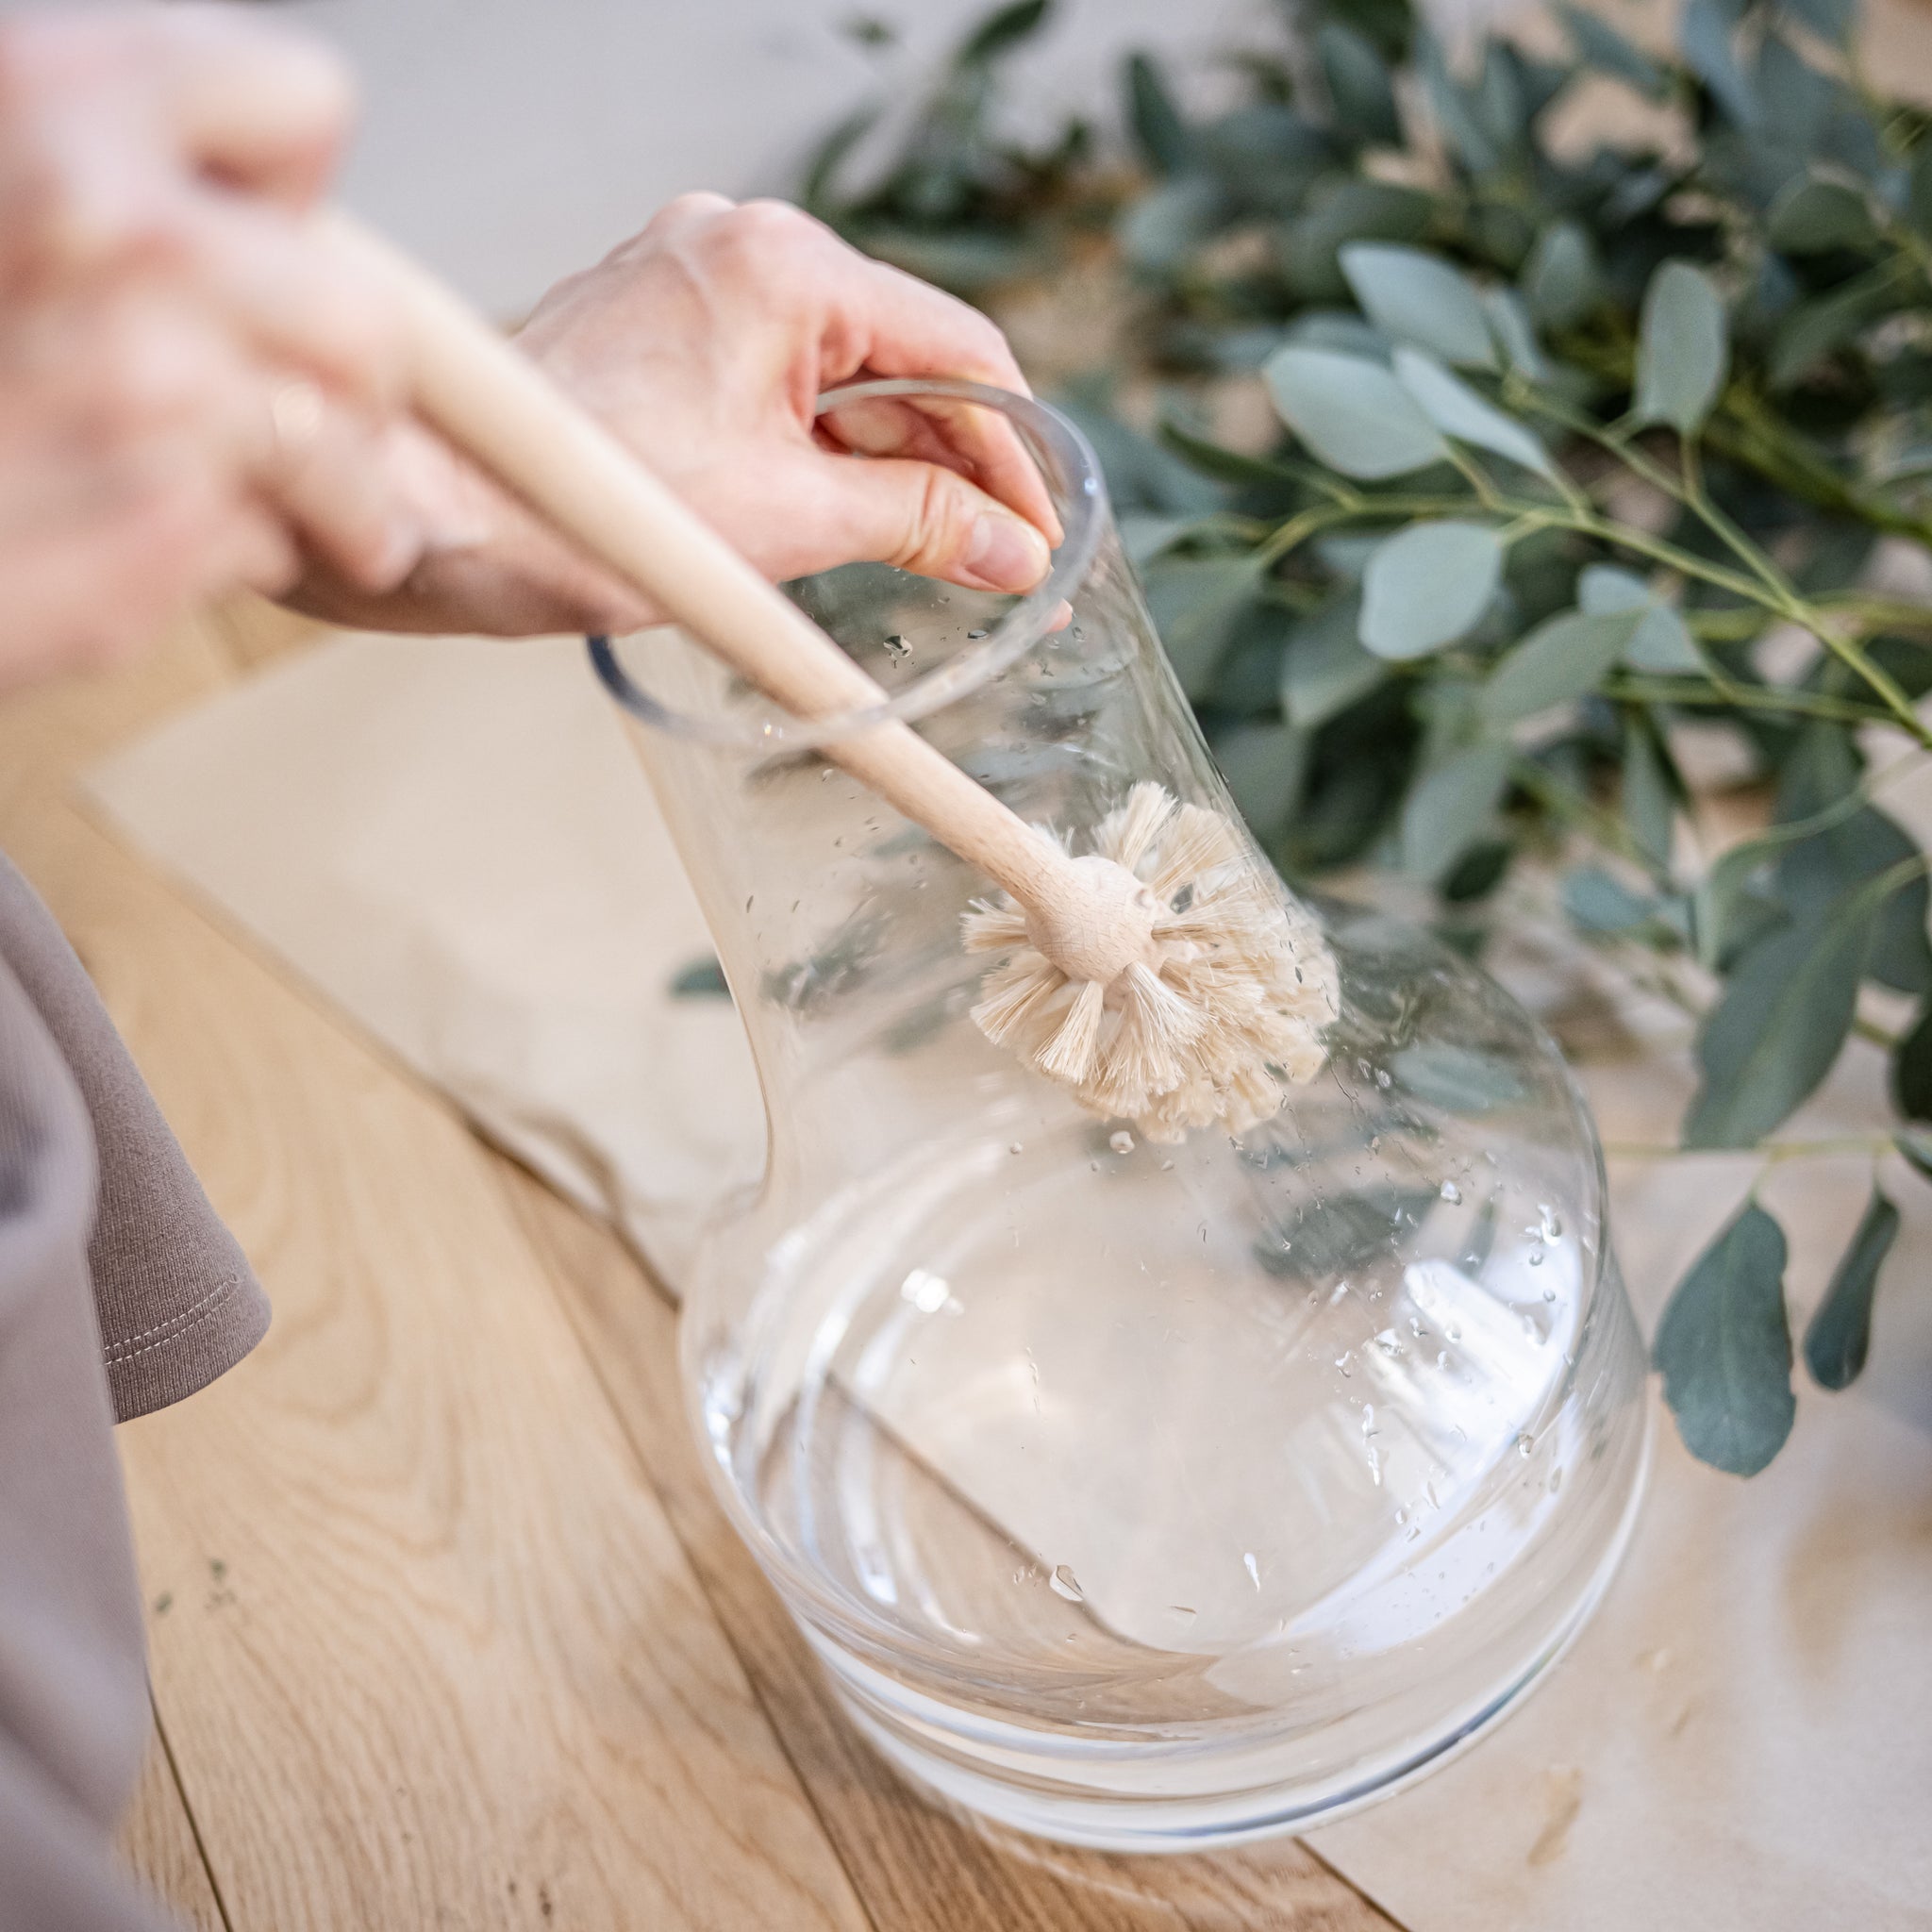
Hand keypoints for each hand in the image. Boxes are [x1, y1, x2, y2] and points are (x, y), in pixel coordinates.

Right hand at [0, 8, 418, 691]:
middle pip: (365, 317)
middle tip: (316, 419)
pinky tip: (150, 545)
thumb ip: (90, 152)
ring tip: (314, 521)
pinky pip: (274, 543)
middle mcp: (114, 231)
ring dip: (335, 498)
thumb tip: (238, 191)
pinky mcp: (158, 529)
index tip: (251, 240)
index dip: (284, 188)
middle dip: (348, 382)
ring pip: (346, 450)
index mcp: (52, 96)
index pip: (306, 103)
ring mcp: (148, 389)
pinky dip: (233, 555)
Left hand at [299, 194, 1062, 635]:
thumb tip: (1008, 550)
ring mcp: (691, 278)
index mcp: (783, 265)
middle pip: (900, 356)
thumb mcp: (781, 525)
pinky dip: (819, 449)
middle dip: (955, 462)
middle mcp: (738, 245)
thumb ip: (914, 527)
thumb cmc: (577, 512)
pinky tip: (848, 516)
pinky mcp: (656, 322)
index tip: (1042, 531)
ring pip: (837, 373)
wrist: (429, 512)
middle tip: (999, 557)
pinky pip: (775, 380)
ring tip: (932, 553)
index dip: (1016, 452)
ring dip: (888, 462)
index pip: (957, 348)